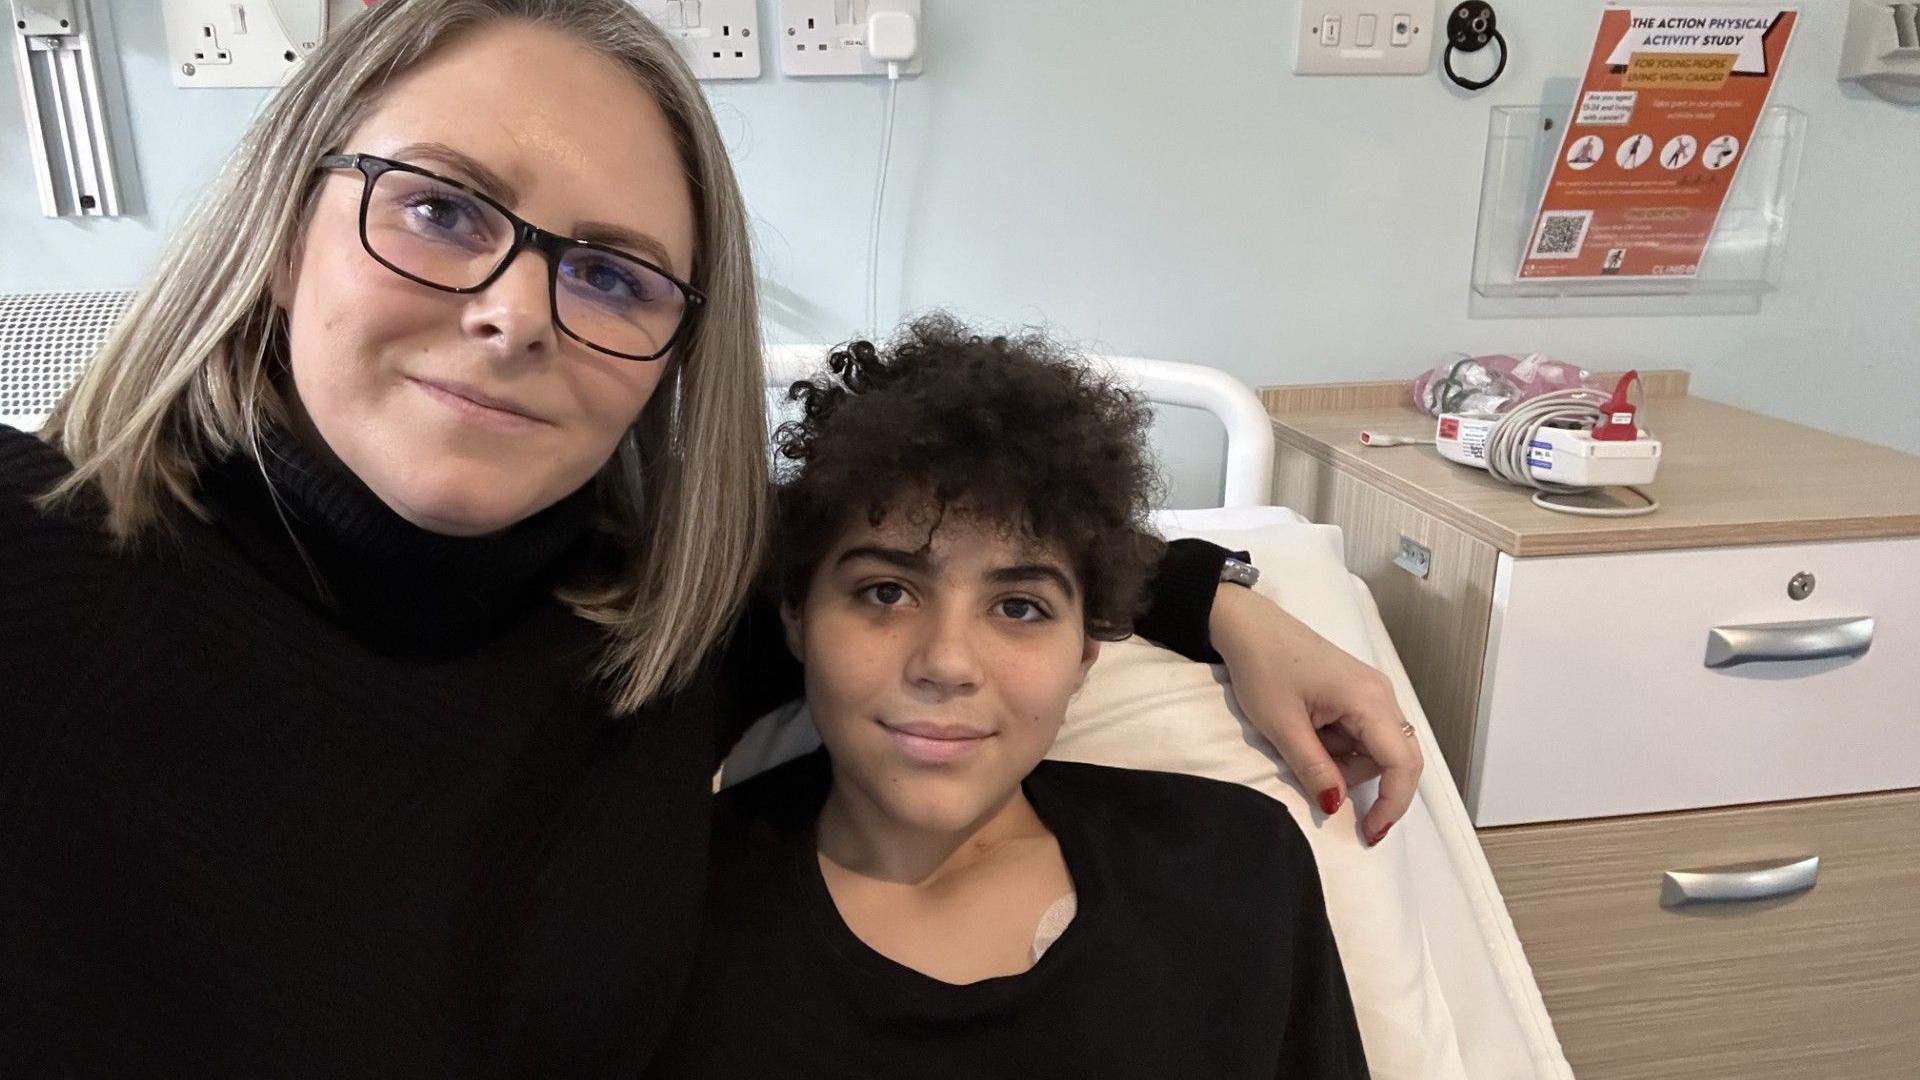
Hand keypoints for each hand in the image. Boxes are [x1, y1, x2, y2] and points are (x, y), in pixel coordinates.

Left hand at [1209, 585, 1421, 845]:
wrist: (1248, 626)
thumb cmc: (1263, 666)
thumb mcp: (1283, 726)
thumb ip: (1314, 769)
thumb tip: (1336, 805)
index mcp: (1369, 700)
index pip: (1402, 763)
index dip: (1392, 804)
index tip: (1370, 833)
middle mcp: (1381, 694)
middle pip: (1398, 759)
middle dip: (1368, 787)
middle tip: (1328, 799)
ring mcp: (1372, 693)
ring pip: (1378, 750)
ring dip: (1346, 764)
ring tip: (1302, 743)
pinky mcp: (1358, 694)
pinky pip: (1363, 735)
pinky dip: (1340, 748)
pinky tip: (1309, 734)